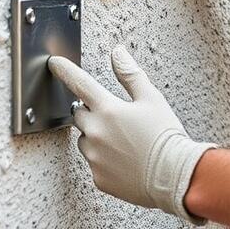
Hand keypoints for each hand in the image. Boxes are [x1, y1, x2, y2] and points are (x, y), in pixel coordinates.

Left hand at [47, 47, 216, 224]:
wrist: (175, 177)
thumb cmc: (165, 136)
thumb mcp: (151, 99)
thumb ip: (130, 74)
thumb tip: (117, 53)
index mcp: (108, 109)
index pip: (79, 83)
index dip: (64, 70)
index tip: (54, 63)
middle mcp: (96, 133)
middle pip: (79, 114)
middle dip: (92, 112)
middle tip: (117, 118)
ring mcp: (95, 157)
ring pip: (85, 140)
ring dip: (97, 136)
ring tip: (125, 142)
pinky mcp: (98, 177)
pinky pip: (94, 162)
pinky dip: (105, 159)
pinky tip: (126, 159)